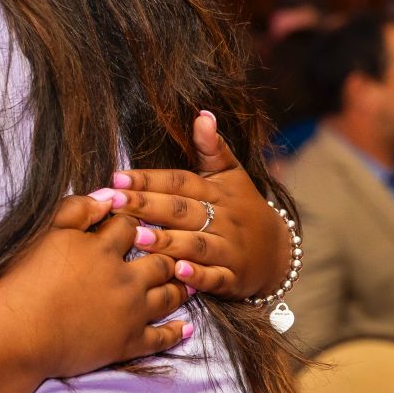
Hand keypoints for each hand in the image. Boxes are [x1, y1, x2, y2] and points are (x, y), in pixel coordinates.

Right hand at [0, 195, 189, 378]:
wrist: (18, 332)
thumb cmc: (24, 282)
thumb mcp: (45, 234)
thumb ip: (77, 210)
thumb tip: (108, 196)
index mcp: (104, 249)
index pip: (131, 226)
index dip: (135, 220)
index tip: (138, 223)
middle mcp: (126, 278)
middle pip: (160, 261)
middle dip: (170, 253)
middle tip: (177, 251)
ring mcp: (131, 313)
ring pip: (169, 296)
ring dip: (181, 287)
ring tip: (189, 283)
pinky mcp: (128, 343)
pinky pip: (162, 338)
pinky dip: (177, 331)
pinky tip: (187, 327)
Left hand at [108, 112, 291, 297]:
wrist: (277, 252)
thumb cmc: (243, 208)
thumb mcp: (231, 175)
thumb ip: (212, 148)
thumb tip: (201, 114)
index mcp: (217, 191)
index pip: (179, 182)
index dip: (149, 179)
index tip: (117, 178)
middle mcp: (223, 218)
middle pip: (182, 210)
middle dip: (148, 206)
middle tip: (115, 203)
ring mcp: (229, 249)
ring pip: (197, 244)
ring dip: (168, 241)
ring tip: (138, 237)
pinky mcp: (233, 278)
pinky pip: (215, 278)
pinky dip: (198, 276)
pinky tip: (178, 272)